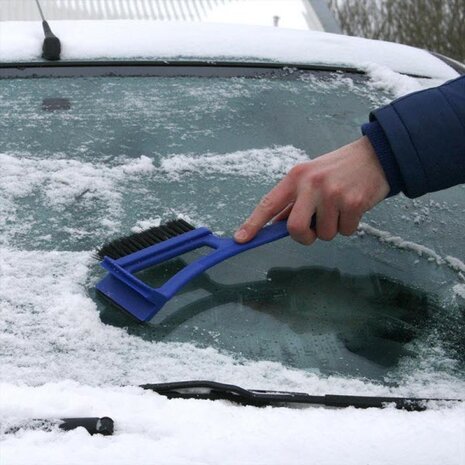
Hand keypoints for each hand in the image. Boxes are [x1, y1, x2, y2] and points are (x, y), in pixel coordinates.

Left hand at [234, 136, 389, 244]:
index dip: (253, 224)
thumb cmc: (338, 170)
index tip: (241, 239)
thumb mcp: (311, 177)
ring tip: (340, 207)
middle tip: (314, 230)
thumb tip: (275, 224)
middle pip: (295, 229)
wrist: (376, 155)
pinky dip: (349, 226)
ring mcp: (333, 194)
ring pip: (324, 234)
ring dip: (332, 228)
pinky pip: (345, 232)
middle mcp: (311, 184)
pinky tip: (353, 207)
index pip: (269, 203)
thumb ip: (294, 200)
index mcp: (296, 177)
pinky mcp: (354, 203)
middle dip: (305, 237)